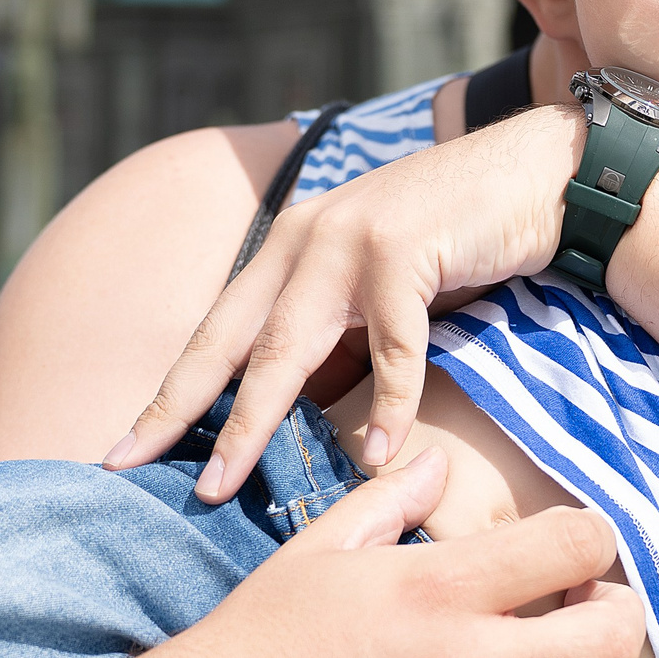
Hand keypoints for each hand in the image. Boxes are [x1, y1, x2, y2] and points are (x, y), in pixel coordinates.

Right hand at [0, 454, 648, 657]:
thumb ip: (391, 500)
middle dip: (617, 613)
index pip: (575, 547)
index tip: (574, 548)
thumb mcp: (316, 550)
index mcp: (437, 590)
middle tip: (589, 610)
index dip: (592, 538)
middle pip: (611, 638)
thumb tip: (438, 463)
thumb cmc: (252, 642)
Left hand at [111, 103, 585, 500]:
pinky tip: (382, 453)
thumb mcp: (378, 286)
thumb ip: (334, 332)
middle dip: (181, 412)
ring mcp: (351, 239)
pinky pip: (392, 344)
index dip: (169, 394)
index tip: (122, 450)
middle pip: (230, 341)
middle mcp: (306, 236)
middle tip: (133, 468)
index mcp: (290, 247)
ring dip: (254, 421)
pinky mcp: (405, 248)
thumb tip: (295, 417)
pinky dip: (389, 402)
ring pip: (288, 346)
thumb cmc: (462, 239)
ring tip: (228, 483)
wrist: (536, 174)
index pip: (215, 332)